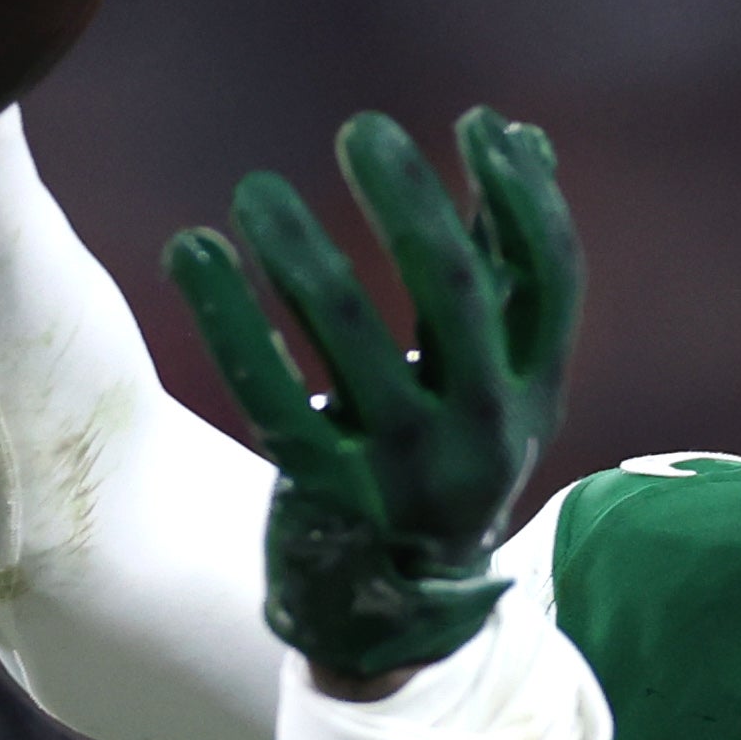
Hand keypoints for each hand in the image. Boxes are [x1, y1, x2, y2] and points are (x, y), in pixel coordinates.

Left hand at [162, 107, 580, 682]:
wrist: (397, 616)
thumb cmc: (445, 458)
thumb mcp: (495, 377)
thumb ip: (504, 269)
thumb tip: (525, 139)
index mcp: (533, 391)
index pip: (549, 278)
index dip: (522, 195)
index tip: (477, 123)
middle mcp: (478, 427)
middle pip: (457, 295)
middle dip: (412, 203)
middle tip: (362, 131)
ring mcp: (400, 466)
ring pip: (350, 338)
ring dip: (302, 252)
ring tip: (256, 191)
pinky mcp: (321, 488)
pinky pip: (268, 392)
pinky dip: (228, 317)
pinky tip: (191, 250)